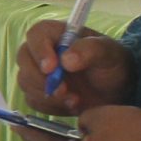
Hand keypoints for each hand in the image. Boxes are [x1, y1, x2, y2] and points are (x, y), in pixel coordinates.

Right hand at [15, 22, 138, 114]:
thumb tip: (66, 60)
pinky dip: (50, 106)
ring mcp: (37, 72)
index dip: (39, 50)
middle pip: (24, 59)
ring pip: (25, 82)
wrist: (116, 90)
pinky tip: (70, 105)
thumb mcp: (108, 53)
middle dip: (40, 78)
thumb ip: (90, 50)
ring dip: (47, 95)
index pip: (36, 35)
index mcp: (56, 33)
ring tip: (74, 100)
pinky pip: (32, 100)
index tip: (51, 68)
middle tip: (63, 90)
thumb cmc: (112, 64)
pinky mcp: (38, 92)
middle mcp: (41, 50)